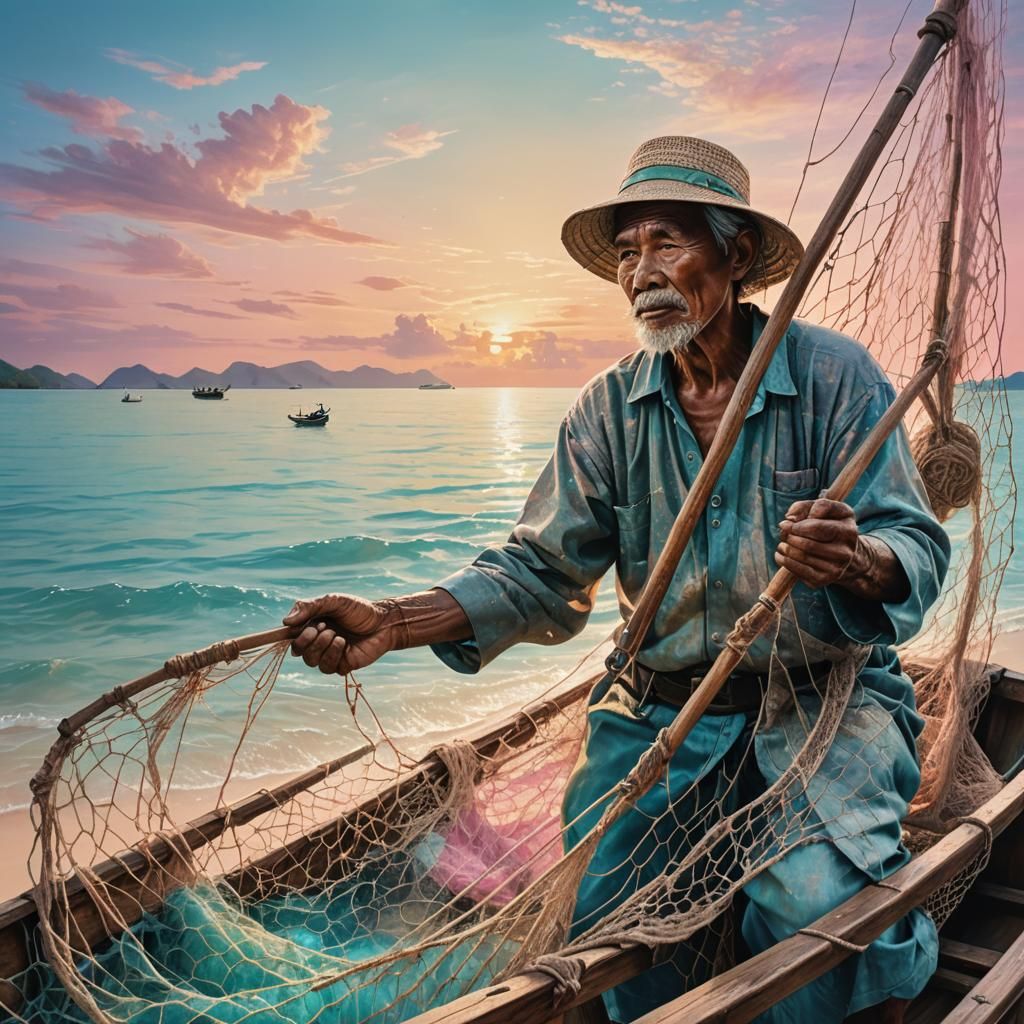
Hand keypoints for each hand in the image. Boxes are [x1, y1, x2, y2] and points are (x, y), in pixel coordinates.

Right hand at [283, 594, 399, 673]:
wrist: (384, 621)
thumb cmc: (358, 609)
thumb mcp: (333, 601)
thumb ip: (309, 607)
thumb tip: (285, 621)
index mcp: (312, 626)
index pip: (289, 636)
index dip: (282, 636)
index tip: (285, 630)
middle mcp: (318, 642)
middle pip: (297, 650)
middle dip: (307, 639)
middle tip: (323, 626)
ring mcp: (329, 655)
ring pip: (310, 661)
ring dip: (321, 646)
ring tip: (336, 634)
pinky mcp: (341, 666)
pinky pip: (327, 667)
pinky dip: (333, 654)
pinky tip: (344, 643)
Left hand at [774, 498, 860, 588]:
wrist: (844, 553)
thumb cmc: (830, 525)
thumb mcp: (825, 509)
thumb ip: (807, 506)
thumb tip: (790, 518)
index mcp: (848, 531)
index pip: (817, 528)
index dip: (796, 525)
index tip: (786, 522)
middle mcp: (845, 552)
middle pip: (807, 544)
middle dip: (789, 536)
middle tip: (783, 532)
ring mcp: (835, 569)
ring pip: (800, 557)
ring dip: (784, 547)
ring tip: (783, 542)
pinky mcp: (823, 580)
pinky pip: (797, 571)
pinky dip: (783, 560)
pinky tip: (781, 553)